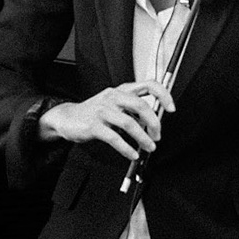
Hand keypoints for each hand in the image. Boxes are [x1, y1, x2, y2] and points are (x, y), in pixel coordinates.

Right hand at [38, 80, 175, 160]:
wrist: (67, 118)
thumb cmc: (94, 112)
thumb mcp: (115, 105)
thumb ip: (133, 110)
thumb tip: (154, 122)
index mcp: (121, 90)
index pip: (148, 85)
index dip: (163, 95)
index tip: (171, 108)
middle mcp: (113, 97)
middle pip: (141, 105)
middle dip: (154, 123)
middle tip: (158, 136)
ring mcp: (103, 110)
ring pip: (129, 123)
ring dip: (143, 138)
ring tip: (149, 147)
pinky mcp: (94, 125)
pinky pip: (114, 138)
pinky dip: (127, 148)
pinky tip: (132, 154)